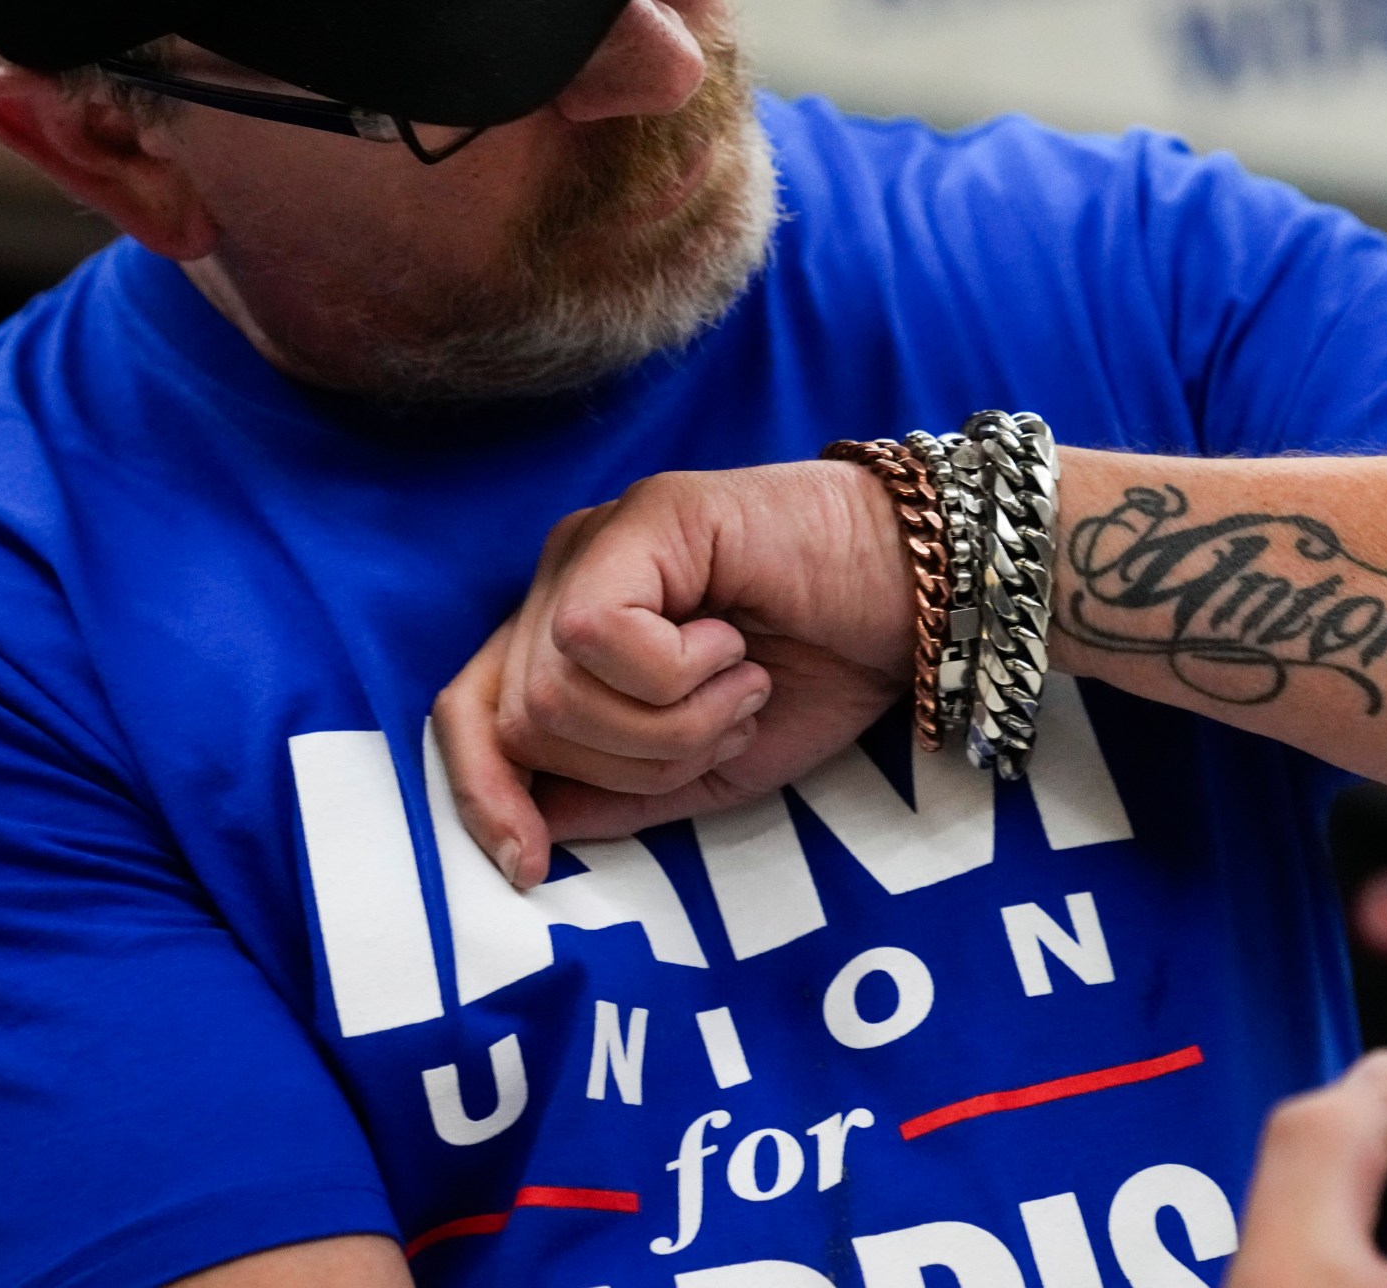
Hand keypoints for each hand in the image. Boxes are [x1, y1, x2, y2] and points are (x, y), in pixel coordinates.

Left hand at [434, 462, 914, 886]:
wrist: (916, 601)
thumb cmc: (821, 674)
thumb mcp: (711, 768)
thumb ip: (620, 796)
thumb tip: (539, 827)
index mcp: (569, 638)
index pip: (470, 716)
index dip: (484, 796)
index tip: (530, 867)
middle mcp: (564, 582)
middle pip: (516, 720)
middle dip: (630, 764)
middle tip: (728, 729)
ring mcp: (596, 544)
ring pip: (552, 692)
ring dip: (667, 724)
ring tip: (742, 687)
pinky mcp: (639, 518)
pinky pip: (593, 636)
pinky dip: (675, 675)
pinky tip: (736, 648)